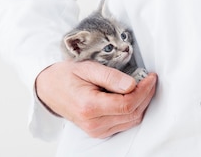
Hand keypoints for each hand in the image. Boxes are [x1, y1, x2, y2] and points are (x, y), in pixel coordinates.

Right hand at [35, 60, 156, 137]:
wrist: (49, 88)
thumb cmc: (67, 76)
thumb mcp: (88, 68)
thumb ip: (111, 77)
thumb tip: (132, 84)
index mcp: (89, 106)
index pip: (127, 104)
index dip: (144, 90)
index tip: (151, 77)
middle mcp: (93, 123)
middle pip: (132, 113)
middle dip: (146, 95)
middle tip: (150, 79)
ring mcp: (96, 130)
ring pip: (132, 120)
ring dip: (142, 103)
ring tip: (144, 85)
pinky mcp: (99, 132)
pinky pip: (125, 124)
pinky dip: (134, 110)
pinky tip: (134, 96)